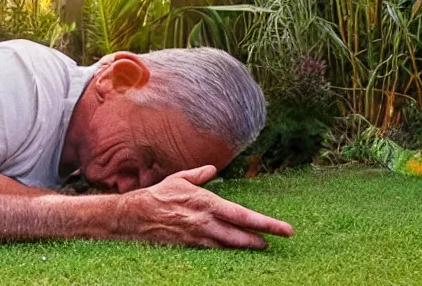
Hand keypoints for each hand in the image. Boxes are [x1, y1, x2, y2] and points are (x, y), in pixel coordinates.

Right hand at [120, 165, 293, 248]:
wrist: (136, 216)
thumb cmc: (158, 195)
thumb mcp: (180, 178)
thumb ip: (199, 174)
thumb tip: (212, 170)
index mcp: (207, 202)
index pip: (243, 215)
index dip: (266, 223)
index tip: (284, 228)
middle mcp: (206, 221)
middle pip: (241, 235)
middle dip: (261, 239)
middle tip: (277, 242)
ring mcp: (199, 236)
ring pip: (230, 246)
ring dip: (246, 247)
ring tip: (261, 247)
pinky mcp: (191, 245)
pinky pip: (214, 251)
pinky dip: (227, 251)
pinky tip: (235, 251)